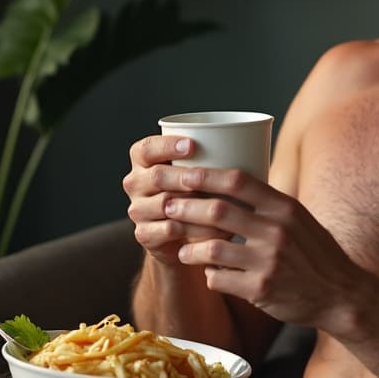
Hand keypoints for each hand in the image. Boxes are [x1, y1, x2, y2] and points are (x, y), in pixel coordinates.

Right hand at [123, 135, 232, 265]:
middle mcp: (135, 182)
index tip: (193, 145)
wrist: (180, 235)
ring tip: (222, 207)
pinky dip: (193, 230)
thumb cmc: (195, 192)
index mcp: (142, 159)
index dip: (167, 145)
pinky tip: (214, 229)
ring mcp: (137, 209)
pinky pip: (168, 230)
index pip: (147, 148)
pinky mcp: (144, 234)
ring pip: (164, 205)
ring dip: (194, 206)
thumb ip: (206, 157)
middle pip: (157, 176)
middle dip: (184, 177)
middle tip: (209, 179)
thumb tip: (244, 142)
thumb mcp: (197, 170)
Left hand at [158, 165, 367, 329]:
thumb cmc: (316, 254)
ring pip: (211, 248)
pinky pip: (219, 279)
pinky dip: (210, 276)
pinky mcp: (261, 290)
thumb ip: (269, 203)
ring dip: (190, 249)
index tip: (180, 172)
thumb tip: (231, 182)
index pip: (237, 180)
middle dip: (184, 207)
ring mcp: (268, 261)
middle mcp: (276, 230)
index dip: (204, 175)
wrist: (341, 296)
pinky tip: (211, 275)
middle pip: (217, 210)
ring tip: (183, 250)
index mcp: (284, 207)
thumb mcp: (299, 219)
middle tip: (166, 207)